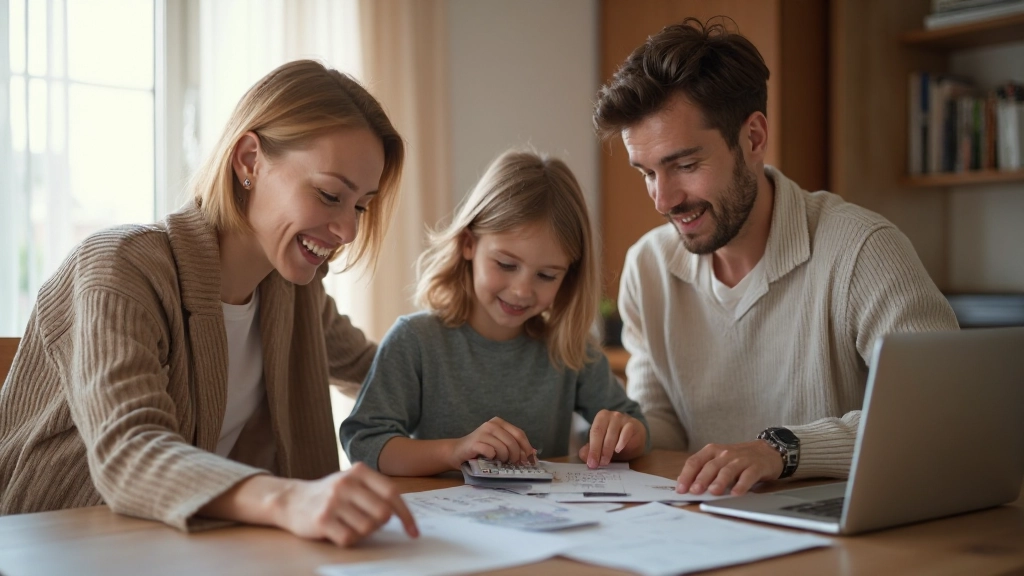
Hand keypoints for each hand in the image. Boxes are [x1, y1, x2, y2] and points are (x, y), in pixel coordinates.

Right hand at [276, 463, 417, 546]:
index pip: (392, 493)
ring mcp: (333, 501)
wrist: (292, 499)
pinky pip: (350, 538)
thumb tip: (403, 514)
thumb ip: (376, 492)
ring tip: (350, 524)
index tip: (413, 531)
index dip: (406, 514)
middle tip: (369, 522)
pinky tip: (339, 530)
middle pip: (383, 513)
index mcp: (359, 471)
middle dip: (380, 524)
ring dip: (363, 532)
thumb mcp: (353, 482)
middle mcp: (346, 483)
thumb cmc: (330, 494)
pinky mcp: (322, 519)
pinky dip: (348, 539)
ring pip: (368, 527)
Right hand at [449, 417, 535, 468]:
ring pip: (503, 448)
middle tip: (514, 463)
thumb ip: (514, 445)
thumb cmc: (480, 450)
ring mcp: (482, 432)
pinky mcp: (475, 442)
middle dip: (516, 456)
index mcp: (499, 422)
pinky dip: (493, 458)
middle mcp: (491, 424)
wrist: (457, 452)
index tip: (530, 459)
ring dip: (504, 458)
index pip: (519, 434)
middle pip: (513, 441)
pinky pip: (491, 452)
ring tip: (499, 460)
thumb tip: (533, 453)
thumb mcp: (499, 445)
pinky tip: (488, 458)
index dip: (526, 448)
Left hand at [577, 410, 645, 467]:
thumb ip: (591, 449)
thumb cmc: (617, 440)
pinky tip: (618, 450)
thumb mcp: (602, 446)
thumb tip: (583, 455)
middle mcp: (611, 415)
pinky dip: (621, 441)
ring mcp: (622, 418)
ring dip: (608, 450)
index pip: (594, 432)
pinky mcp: (633, 424)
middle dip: (598, 450)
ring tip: (606, 461)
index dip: (592, 448)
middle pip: (600, 432)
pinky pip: (626, 432)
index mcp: (601, 418)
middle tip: (597, 464)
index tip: (591, 462)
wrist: (636, 439)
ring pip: (612, 434)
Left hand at [676, 440, 782, 495]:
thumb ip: (704, 470)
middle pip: (710, 466)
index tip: (680, 489)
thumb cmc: (738, 459)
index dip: (686, 475)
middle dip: (701, 479)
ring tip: (714, 492)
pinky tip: (736, 493)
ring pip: (728, 470)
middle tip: (695, 491)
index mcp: (712, 451)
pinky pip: (748, 476)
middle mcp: (725, 453)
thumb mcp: (719, 460)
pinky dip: (742, 485)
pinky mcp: (756, 466)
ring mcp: (741, 459)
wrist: (767, 451)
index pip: (695, 461)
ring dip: (720, 481)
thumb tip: (686, 486)